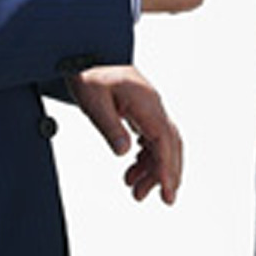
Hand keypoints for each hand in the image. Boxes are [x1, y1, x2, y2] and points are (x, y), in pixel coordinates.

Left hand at [66, 65, 182, 203]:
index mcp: (145, 103)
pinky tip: (134, 170)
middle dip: (169, 173)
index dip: (168, 167)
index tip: (168, 191)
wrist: (85, 56)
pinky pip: (151, 138)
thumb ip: (110, 127)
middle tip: (164, 199)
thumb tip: (124, 152)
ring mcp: (149, 108)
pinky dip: (146, 157)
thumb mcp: (94, 103)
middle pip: (170, 143)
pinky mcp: (141, 111)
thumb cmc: (89, 75)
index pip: (164, 140)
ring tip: (136, 190)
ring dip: (153, 169)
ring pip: (161, 143)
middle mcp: (153, 105)